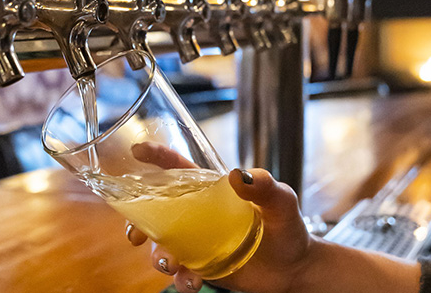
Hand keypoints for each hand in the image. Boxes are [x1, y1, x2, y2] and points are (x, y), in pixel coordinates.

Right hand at [125, 166, 421, 292]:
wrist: (294, 270)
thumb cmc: (288, 228)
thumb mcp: (282, 203)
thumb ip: (265, 187)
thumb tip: (239, 175)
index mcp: (211, 190)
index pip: (179, 168)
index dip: (156, 157)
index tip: (136, 150)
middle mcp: (198, 213)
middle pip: (155, 209)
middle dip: (137, 220)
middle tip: (136, 235)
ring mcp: (196, 241)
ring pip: (161, 244)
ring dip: (157, 255)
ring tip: (170, 265)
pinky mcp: (201, 266)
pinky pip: (179, 273)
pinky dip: (179, 280)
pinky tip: (190, 283)